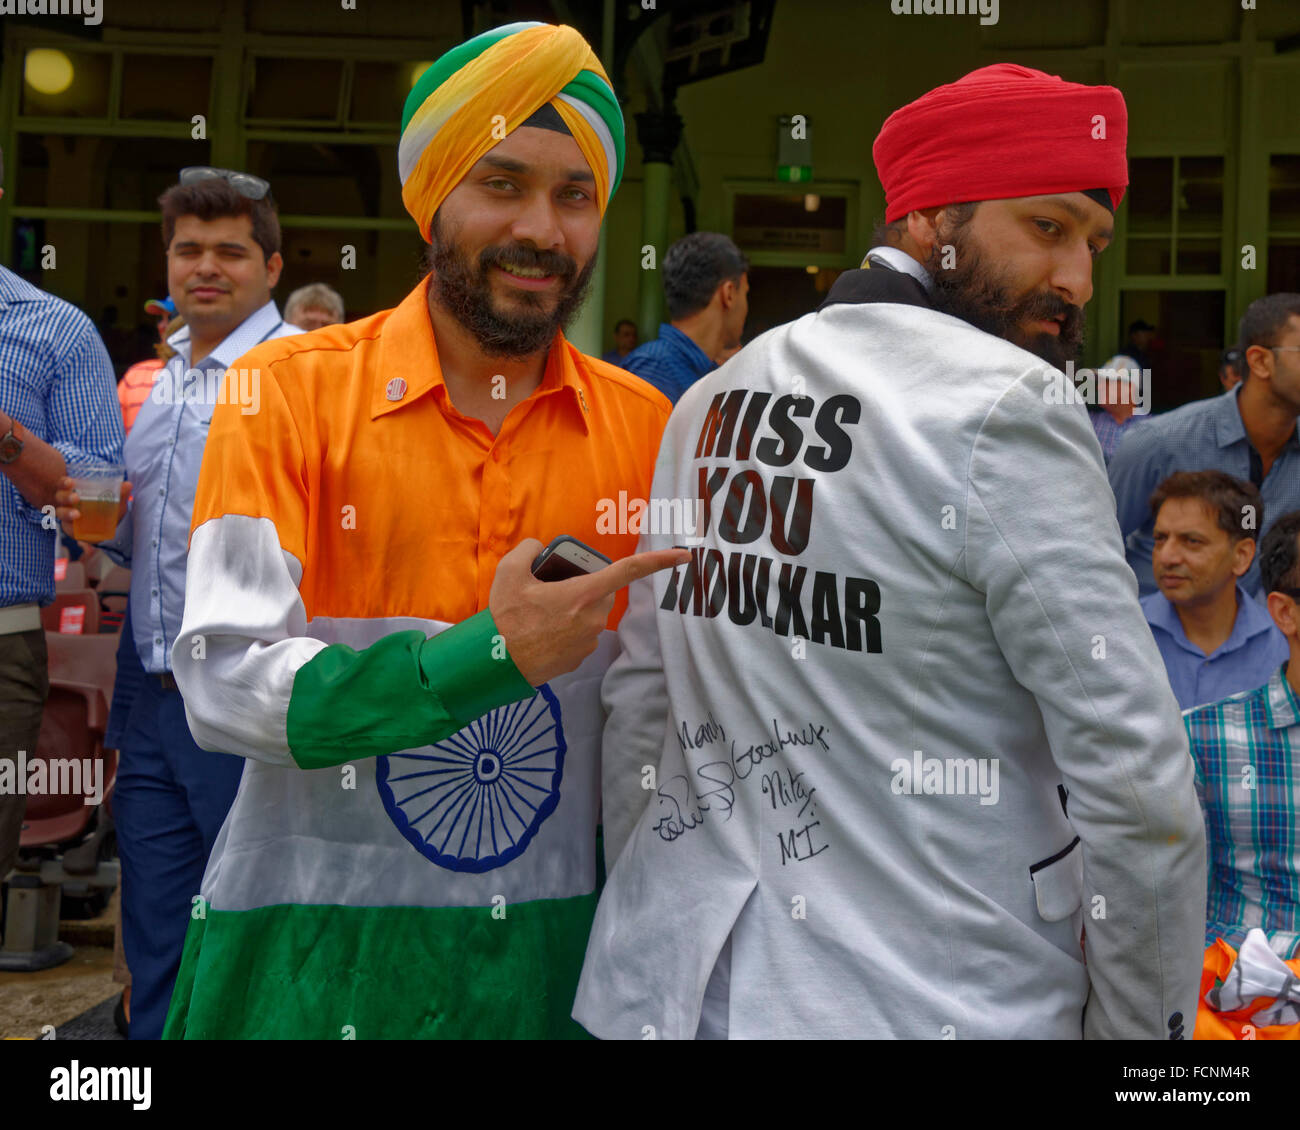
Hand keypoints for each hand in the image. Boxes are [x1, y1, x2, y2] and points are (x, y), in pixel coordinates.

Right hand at [54, 476, 131, 526]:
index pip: (64, 484)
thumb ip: (121, 494)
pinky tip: (75, 526)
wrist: (106, 529)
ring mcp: (66, 516)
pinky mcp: (68, 528)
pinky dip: (68, 527)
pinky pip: (65, 527)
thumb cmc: (107, 509)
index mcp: (74, 490)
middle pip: (60, 497)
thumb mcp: (116, 502)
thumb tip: (128, 484)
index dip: (64, 482)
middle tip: (76, 497)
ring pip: (60, 512)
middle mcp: (67, 502)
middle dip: (66, 496)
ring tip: (76, 514)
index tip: (70, 481)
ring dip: (67, 512)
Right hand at [489, 538, 690, 686]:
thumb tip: (538, 547)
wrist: (496, 663)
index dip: (660, 561)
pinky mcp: (580, 657)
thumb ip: (528, 549)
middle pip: (601, 592)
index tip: (685, 556)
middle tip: (550, 590)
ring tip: (540, 614)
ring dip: (573, 609)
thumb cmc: (506, 617)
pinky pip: (581, 634)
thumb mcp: (509, 572)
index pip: (628, 571)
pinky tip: (542, 632)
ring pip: (590, 614)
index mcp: (582, 594)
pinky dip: (566, 629)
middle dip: (583, 587)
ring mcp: (588, 640)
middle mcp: (592, 618)